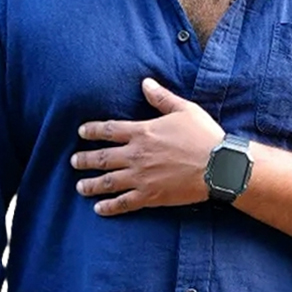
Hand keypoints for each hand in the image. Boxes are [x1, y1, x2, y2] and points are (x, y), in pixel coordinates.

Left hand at [70, 78, 223, 215]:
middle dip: (85, 160)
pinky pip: (124, 203)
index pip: (109, 130)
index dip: (92, 130)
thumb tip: (145, 82)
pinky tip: (99, 209)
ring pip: (108, 182)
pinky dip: (110, 207)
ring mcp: (141, 177)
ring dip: (91, 185)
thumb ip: (161, 97)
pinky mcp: (150, 196)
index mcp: (142, 132)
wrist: (218, 166)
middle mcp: (136, 155)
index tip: (81, 132)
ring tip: (80, 187)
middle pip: (102, 158)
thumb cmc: (203, 135)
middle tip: (73, 162)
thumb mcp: (183, 109)